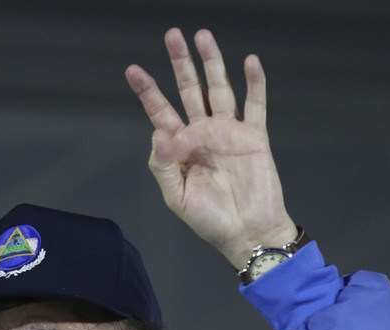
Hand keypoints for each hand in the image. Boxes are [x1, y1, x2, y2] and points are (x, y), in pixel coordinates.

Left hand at [125, 28, 296, 269]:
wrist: (247, 233)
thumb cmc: (211, 221)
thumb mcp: (177, 197)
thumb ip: (164, 166)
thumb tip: (159, 132)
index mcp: (181, 149)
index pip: (161, 113)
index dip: (148, 92)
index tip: (134, 70)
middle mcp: (204, 135)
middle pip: (190, 91)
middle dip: (180, 64)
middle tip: (171, 35)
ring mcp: (229, 133)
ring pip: (220, 89)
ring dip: (212, 63)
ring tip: (203, 36)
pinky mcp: (255, 137)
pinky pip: (255, 105)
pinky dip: (255, 83)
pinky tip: (250, 61)